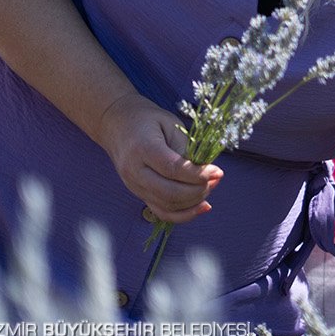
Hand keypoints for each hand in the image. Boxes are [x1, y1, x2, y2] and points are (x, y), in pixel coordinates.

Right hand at [95, 94, 221, 224]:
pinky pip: (161, 212)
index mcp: (142, 149)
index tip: (217, 171)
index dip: (198, 174)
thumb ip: (185, 147)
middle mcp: (134, 172)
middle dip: (198, 190)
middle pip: (169, 192)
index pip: (173, 169)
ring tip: (211, 186)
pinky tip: (201, 207)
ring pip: (167, 205)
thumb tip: (203, 170)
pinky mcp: (138, 194)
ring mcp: (134, 186)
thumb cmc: (147, 121)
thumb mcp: (170, 124)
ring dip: (194, 201)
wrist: (117, 125)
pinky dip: (183, 214)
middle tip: (216, 179)